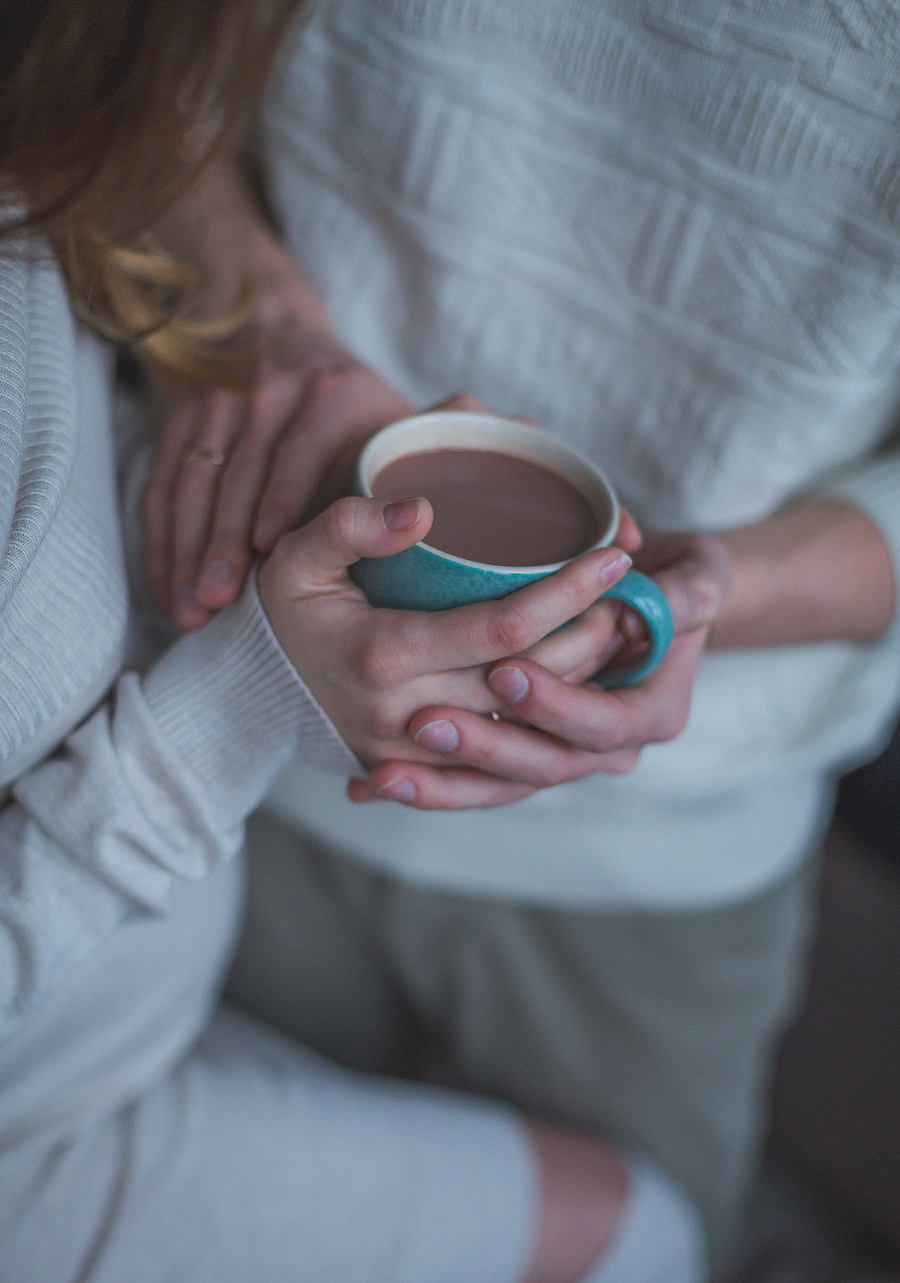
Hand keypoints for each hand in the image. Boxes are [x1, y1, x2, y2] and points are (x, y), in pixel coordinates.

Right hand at [144, 350, 413, 630]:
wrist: (276, 335)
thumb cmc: (351, 407)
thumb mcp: (392, 416)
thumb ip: (434, 453)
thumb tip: (488, 485)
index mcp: (330, 395)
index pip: (299, 452)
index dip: (282, 501)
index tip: (272, 552)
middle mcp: (268, 394)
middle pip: (238, 475)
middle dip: (223, 543)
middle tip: (219, 604)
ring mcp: (216, 405)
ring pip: (193, 486)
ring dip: (187, 552)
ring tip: (190, 612)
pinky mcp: (179, 421)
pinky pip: (161, 487)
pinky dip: (160, 544)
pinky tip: (168, 592)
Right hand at [256, 495, 633, 769]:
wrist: (246, 697)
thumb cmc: (281, 613)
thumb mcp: (296, 557)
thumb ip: (350, 524)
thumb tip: (421, 509)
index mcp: (382, 653)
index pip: (503, 625)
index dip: (568, 590)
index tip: (614, 555)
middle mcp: (405, 713)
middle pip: (530, 680)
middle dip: (592, 636)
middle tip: (630, 594)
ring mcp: (415, 753)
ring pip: (525, 726)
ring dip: (580, 683)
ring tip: (617, 633)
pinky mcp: (421, 773)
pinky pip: (502, 760)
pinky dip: (548, 726)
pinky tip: (579, 688)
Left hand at [349, 531, 732, 808]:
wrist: (674, 607)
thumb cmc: (687, 583)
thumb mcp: (703, 575)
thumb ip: (689, 586)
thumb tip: (641, 577)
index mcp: (654, 713)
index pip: (599, 726)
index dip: (552, 705)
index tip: (503, 671)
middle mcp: (611, 748)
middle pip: (543, 765)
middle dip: (482, 747)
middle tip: (424, 720)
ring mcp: (568, 757)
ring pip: (502, 788)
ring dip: (441, 784)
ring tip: (381, 772)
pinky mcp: (531, 755)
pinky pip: (478, 786)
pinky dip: (428, 787)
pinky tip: (364, 787)